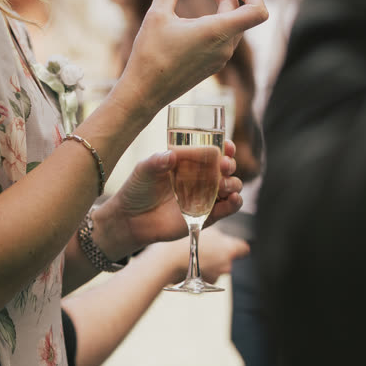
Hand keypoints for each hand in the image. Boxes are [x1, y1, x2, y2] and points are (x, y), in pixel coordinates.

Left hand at [95, 139, 244, 256]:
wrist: (130, 219)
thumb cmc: (137, 189)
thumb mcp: (144, 170)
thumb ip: (157, 161)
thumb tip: (171, 156)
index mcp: (189, 162)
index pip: (213, 150)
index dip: (224, 147)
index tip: (226, 145)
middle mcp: (201, 178)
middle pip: (226, 168)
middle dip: (229, 164)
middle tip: (224, 165)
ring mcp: (205, 197)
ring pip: (231, 187)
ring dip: (233, 183)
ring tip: (224, 184)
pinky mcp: (206, 217)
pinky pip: (226, 209)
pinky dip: (234, 204)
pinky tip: (233, 199)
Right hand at [119, 0, 267, 115]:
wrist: (144, 93)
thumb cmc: (150, 55)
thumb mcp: (157, 15)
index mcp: (217, 33)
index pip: (257, 12)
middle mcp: (225, 47)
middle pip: (240, 11)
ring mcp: (221, 57)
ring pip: (233, 23)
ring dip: (223, 3)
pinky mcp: (213, 64)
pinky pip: (225, 36)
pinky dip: (217, 19)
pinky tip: (198, 13)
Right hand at [152, 228, 248, 284]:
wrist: (170, 260)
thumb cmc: (185, 242)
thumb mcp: (204, 229)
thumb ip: (216, 235)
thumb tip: (219, 237)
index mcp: (229, 248)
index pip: (243, 248)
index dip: (238, 247)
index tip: (233, 246)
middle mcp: (226, 265)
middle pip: (227, 259)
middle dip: (218, 255)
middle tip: (204, 248)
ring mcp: (217, 276)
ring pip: (216, 268)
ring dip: (209, 264)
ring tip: (193, 256)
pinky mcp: (206, 285)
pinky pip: (207, 277)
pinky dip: (201, 273)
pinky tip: (189, 266)